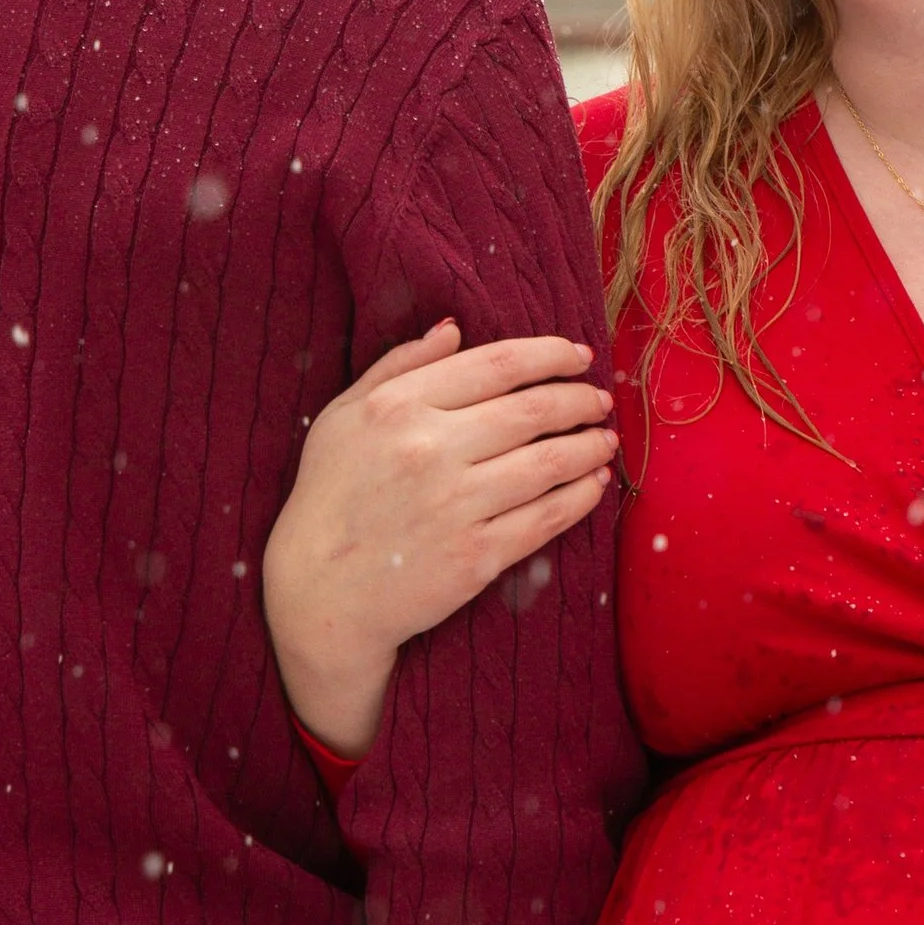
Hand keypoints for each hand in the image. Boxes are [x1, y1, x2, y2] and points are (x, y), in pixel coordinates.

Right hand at [262, 323, 616, 758]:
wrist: (319, 594)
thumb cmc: (330, 498)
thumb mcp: (344, 417)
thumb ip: (399, 366)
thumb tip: (455, 329)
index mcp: (399, 407)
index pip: (497, 365)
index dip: (550, 355)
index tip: (578, 356)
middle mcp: (430, 450)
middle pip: (532, 410)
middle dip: (578, 399)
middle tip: (598, 399)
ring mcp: (457, 505)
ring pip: (549, 462)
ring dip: (589, 446)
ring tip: (604, 439)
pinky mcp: (476, 556)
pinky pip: (547, 517)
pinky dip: (581, 496)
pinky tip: (595, 484)